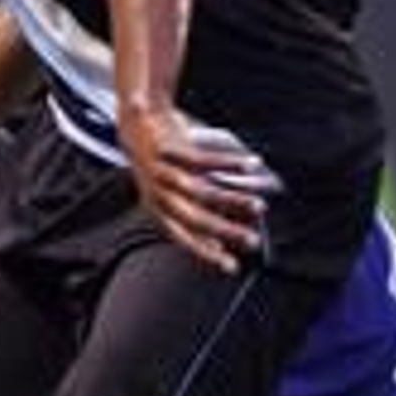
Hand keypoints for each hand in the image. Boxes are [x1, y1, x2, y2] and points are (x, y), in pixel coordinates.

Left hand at [119, 104, 277, 273]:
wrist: (135, 127)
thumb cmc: (163, 170)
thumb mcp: (173, 199)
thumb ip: (195, 223)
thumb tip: (218, 249)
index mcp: (158, 213)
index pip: (183, 239)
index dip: (207, 254)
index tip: (232, 267)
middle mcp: (158, 196)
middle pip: (195, 219)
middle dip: (226, 232)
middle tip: (253, 241)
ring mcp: (162, 173)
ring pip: (203, 191)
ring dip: (234, 201)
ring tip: (260, 208)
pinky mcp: (171, 149)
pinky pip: (205, 160)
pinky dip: (231, 164)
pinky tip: (253, 165)